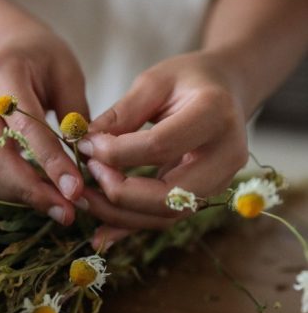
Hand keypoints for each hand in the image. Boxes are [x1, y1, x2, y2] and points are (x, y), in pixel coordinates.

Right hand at [0, 28, 88, 224]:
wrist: (9, 46)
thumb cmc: (44, 57)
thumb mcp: (69, 73)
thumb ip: (75, 115)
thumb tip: (85, 163)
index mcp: (2, 72)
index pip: (25, 125)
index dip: (50, 161)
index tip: (75, 189)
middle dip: (31, 189)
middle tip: (66, 210)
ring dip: (21, 194)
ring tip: (58, 208)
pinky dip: (11, 189)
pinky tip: (38, 196)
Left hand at [77, 51, 248, 248]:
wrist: (227, 90)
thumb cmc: (189, 79)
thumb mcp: (154, 82)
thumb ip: (122, 112)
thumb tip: (86, 141)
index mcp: (215, 114)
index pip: (161, 145)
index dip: (117, 151)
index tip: (86, 145)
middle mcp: (226, 156)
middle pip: (170, 195)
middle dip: (120, 193)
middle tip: (86, 176)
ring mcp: (220, 182)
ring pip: (167, 215)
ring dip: (120, 215)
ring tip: (84, 199)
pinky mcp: (204, 196)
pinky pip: (167, 219)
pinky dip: (132, 226)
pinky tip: (101, 233)